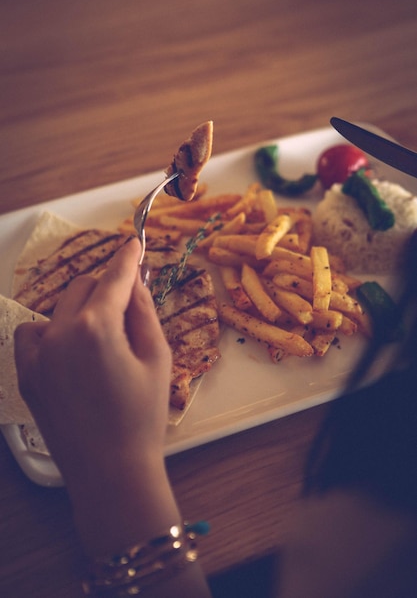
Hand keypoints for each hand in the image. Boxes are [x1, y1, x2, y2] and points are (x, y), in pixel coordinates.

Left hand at [14, 238, 174, 548]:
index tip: (134, 243)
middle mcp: (60, 333)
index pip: (114, 277)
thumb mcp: (158, 358)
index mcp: (97, 327)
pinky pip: (33, 333)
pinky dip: (52, 329)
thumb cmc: (143, 417)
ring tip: (103, 334)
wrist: (110, 472)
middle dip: (107, 285)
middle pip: (84, 286)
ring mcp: (38, 355)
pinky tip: (70, 347)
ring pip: (59, 307)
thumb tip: (134, 282)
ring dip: (82, 307)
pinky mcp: (27, 374)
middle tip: (129, 300)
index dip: (127, 257)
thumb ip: (143, 312)